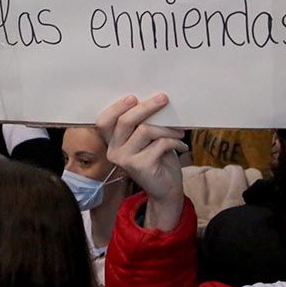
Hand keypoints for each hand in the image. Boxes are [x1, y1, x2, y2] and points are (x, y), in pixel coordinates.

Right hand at [96, 94, 186, 230]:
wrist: (165, 189)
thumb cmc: (158, 159)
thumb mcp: (147, 140)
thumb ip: (143, 124)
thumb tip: (155, 101)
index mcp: (112, 142)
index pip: (104, 121)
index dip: (116, 107)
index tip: (134, 97)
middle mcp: (114, 151)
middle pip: (125, 121)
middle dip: (146, 107)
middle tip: (163, 99)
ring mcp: (125, 160)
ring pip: (146, 130)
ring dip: (166, 128)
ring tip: (179, 131)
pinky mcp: (140, 166)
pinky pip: (160, 143)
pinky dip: (174, 141)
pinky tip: (181, 145)